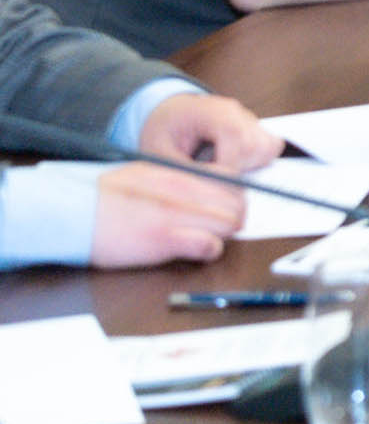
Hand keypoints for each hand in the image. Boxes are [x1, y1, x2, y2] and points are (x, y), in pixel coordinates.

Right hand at [91, 165, 245, 266]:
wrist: (74, 211)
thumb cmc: (104, 196)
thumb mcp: (146, 173)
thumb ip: (177, 179)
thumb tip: (201, 187)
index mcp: (180, 173)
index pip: (232, 180)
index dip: (234, 196)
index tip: (226, 206)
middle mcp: (186, 190)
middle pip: (238, 203)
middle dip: (235, 217)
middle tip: (220, 227)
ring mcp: (178, 214)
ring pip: (231, 223)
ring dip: (224, 234)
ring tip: (206, 238)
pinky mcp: (167, 240)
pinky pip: (210, 246)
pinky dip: (210, 250)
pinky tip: (196, 250)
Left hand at [138, 93, 281, 173]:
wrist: (166, 114)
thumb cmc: (161, 131)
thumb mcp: (160, 153)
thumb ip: (184, 172)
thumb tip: (206, 194)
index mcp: (212, 111)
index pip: (236, 137)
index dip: (227, 167)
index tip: (210, 185)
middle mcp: (237, 112)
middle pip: (256, 145)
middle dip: (237, 170)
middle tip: (211, 178)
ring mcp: (249, 119)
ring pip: (268, 148)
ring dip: (248, 167)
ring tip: (220, 170)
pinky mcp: (255, 130)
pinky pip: (269, 148)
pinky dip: (255, 162)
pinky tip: (231, 166)